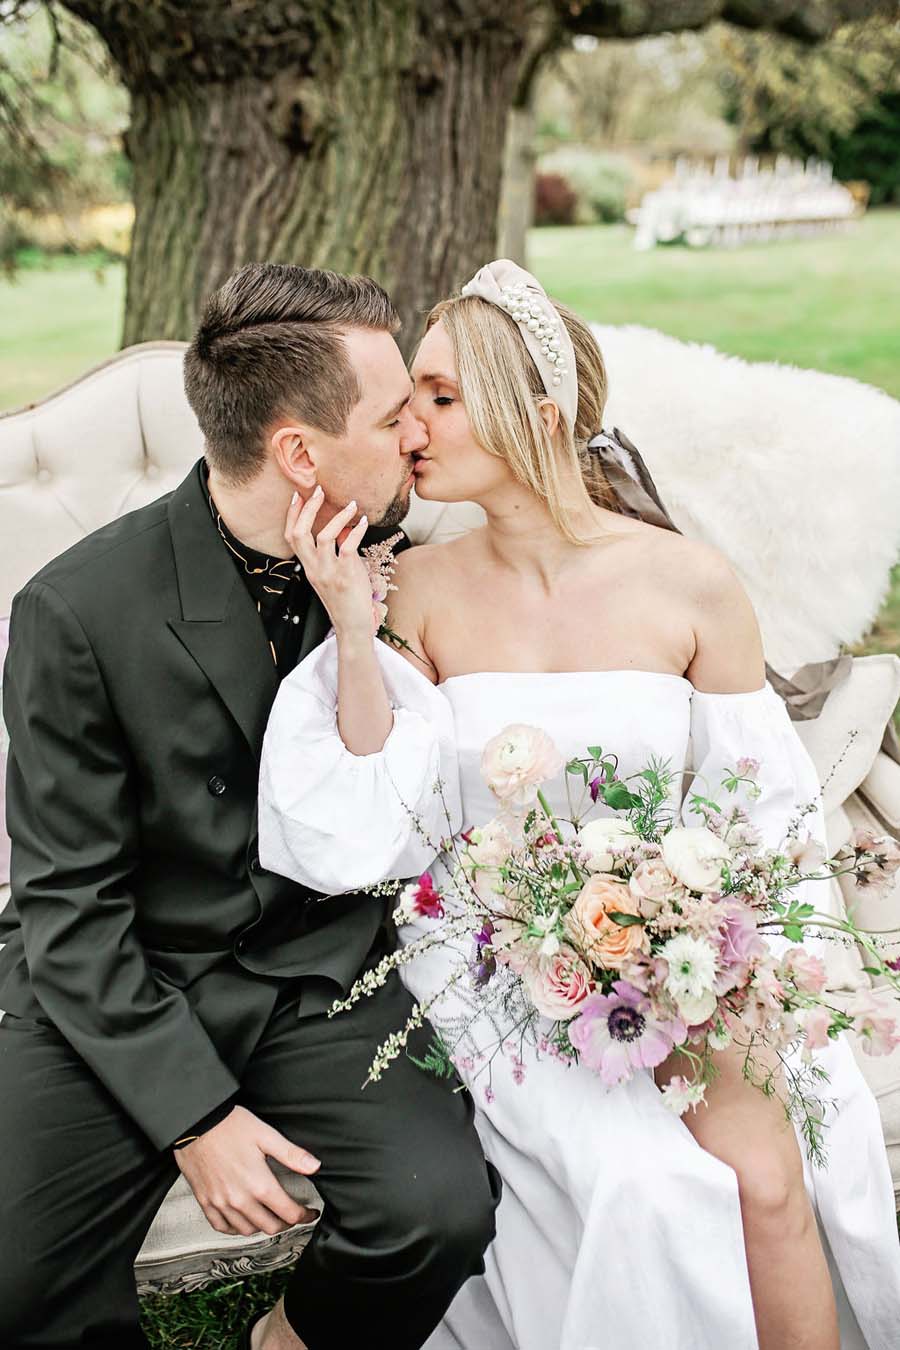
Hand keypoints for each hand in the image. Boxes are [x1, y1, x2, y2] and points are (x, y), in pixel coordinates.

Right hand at [175, 1105, 320, 1235]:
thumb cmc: (230, 1126)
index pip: (289, 1212)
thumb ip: (291, 1154)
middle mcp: (240, 1199)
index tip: (309, 1212)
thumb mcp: (266, 1135)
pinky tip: (242, 1218)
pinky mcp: (206, 1202)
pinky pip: (222, 1227)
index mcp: (259, 1184)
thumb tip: (314, 1166)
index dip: (304, 1215)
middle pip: (271, 1226)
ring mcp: (221, 1203)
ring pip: (247, 1230)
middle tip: (291, 1214)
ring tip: (269, 1215)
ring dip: (262, 1226)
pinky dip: (235, 1227)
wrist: (196, 1123)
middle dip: (286, 1222)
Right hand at [285, 487, 373, 639]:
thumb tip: (346, 530)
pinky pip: (348, 547)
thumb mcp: (336, 574)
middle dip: (307, 509)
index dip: (292, 515)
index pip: (291, 537)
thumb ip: (336, 553)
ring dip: (337, 517)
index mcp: (308, 567)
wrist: (353, 627)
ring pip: (323, 537)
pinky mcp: (345, 576)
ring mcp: (328, 572)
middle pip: (300, 533)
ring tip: (352, 505)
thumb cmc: (347, 600)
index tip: (297, 496)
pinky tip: (363, 522)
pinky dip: (356, 531)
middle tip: (319, 491)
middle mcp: (314, 568)